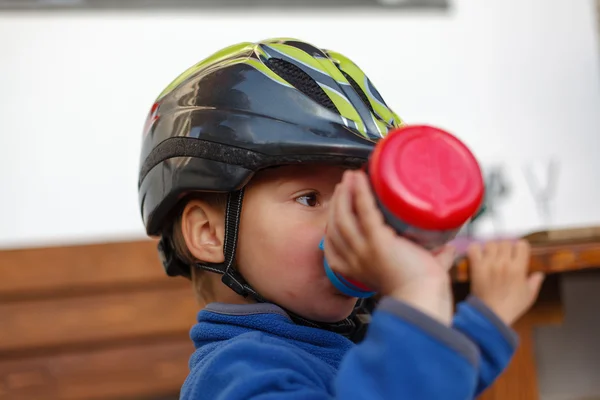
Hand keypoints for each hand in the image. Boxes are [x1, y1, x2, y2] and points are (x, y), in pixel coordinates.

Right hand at [323, 169, 455, 324]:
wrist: (425, 299)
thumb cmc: (422, 292)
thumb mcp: (415, 273)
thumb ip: (431, 259)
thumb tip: (448, 248)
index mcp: (354, 269)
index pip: (332, 243)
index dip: (332, 221)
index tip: (340, 206)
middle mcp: (353, 260)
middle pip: (335, 225)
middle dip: (337, 202)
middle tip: (345, 185)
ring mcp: (363, 251)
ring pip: (343, 216)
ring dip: (345, 193)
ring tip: (350, 177)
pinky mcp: (377, 242)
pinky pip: (363, 211)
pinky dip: (360, 192)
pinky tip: (359, 178)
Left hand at [467, 240, 544, 325]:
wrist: (491, 314)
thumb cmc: (511, 307)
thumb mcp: (529, 296)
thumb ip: (535, 282)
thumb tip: (539, 274)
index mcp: (518, 268)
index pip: (521, 245)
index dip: (520, 247)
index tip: (518, 252)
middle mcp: (504, 263)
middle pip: (505, 242)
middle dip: (506, 247)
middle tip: (504, 255)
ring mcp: (489, 264)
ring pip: (490, 244)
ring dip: (492, 248)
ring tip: (492, 256)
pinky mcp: (476, 267)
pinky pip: (474, 249)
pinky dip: (475, 249)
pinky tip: (479, 254)